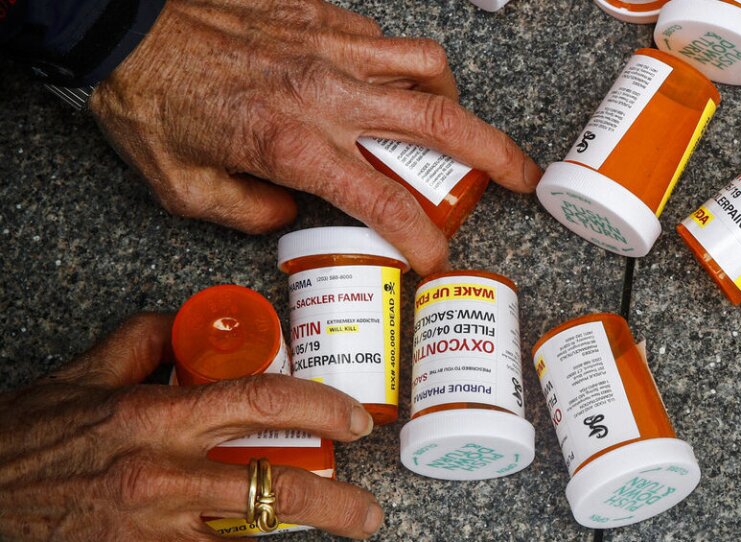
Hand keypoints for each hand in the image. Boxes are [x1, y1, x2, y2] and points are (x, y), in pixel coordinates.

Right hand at [0, 314, 381, 540]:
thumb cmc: (30, 439)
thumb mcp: (84, 374)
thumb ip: (147, 338)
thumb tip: (195, 323)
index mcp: (155, 417)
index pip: (256, 401)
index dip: (315, 406)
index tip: (351, 419)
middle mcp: (163, 474)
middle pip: (272, 486)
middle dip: (334, 501)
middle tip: (367, 509)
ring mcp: (155, 526)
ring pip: (250, 533)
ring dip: (300, 533)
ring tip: (339, 528)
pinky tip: (266, 540)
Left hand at [90, 0, 541, 274]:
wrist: (119, 29)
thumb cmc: (149, 107)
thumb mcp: (186, 191)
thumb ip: (252, 214)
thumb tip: (295, 214)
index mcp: (292, 145)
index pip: (384, 200)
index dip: (422, 237)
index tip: (438, 259)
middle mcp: (325, 93)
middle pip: (436, 123)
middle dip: (494, 155)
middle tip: (522, 177)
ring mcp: (328, 47)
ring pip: (425, 67)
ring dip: (454, 102)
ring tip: (454, 128)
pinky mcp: (320, 15)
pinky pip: (385, 39)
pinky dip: (404, 66)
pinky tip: (390, 86)